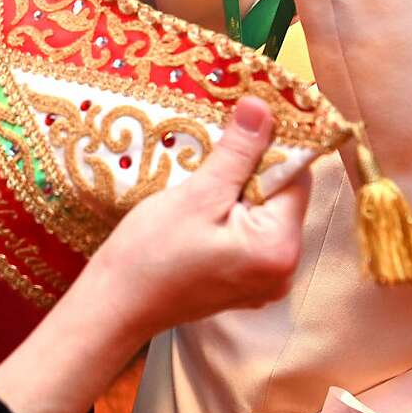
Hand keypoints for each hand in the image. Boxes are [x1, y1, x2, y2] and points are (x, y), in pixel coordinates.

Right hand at [0, 97, 308, 412]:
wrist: (115, 305)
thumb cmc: (150, 253)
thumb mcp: (196, 194)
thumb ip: (237, 152)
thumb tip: (262, 108)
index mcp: (280, 248)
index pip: (295, 177)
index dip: (272, 145)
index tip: (246, 119)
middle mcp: (284, 269)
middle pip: (281, 196)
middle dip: (252, 167)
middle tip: (217, 145)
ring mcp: (265, 280)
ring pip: (262, 212)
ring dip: (238, 188)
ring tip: (205, 175)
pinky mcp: (245, 282)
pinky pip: (249, 233)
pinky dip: (230, 213)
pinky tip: (201, 205)